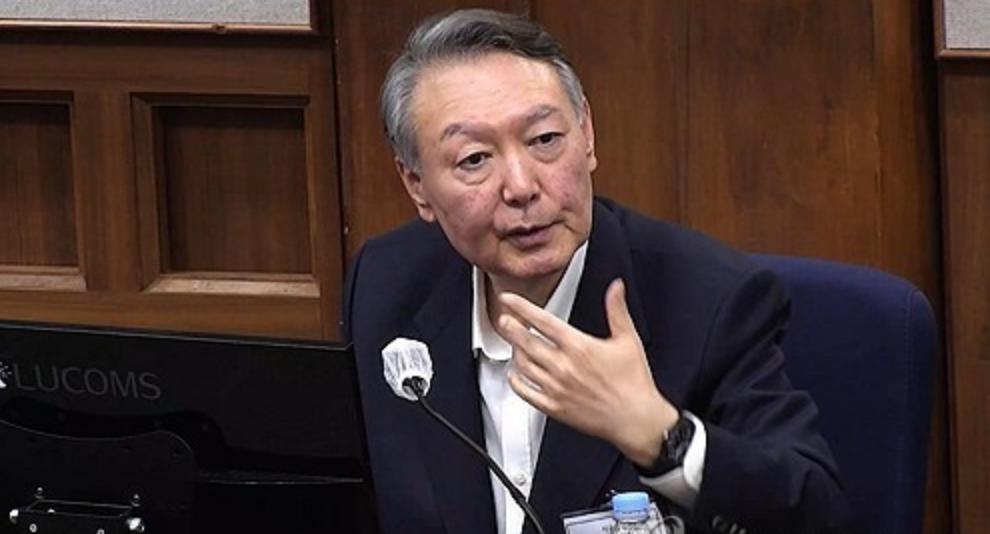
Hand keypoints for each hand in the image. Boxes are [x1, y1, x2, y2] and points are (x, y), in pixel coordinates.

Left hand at [495, 278, 678, 465]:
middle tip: (503, 319)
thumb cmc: (634, 382)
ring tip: (513, 344)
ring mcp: (556, 388)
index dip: (521, 307)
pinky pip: (526, 392)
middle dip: (510, 328)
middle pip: (525, 342)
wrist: (636, 419)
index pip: (542, 321)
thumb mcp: (628, 339)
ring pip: (523, 365)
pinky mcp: (554, 407)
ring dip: (514, 352)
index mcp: (579, 347)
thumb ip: (617, 310)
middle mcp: (563, 366)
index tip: (509, 300)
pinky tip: (515, 374)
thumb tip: (616, 287)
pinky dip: (516, 381)